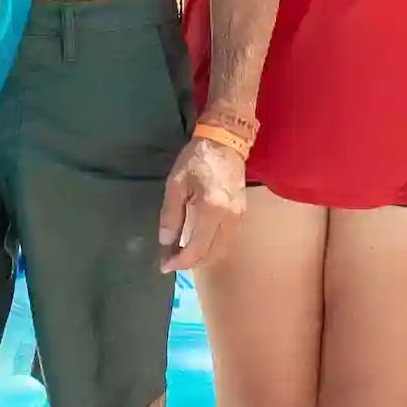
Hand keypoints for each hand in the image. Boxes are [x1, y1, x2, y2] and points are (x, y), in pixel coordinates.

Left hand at [157, 136, 245, 271]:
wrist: (226, 141)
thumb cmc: (197, 159)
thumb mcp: (176, 184)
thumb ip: (171, 215)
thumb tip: (165, 242)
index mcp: (212, 210)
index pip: (197, 249)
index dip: (179, 262)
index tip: (164, 265)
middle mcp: (229, 218)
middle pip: (211, 255)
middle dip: (190, 262)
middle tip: (171, 260)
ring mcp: (239, 217)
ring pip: (221, 250)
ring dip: (202, 257)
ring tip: (182, 253)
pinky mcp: (242, 214)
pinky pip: (227, 241)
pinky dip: (212, 248)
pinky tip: (198, 242)